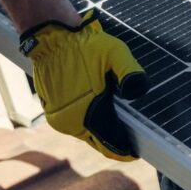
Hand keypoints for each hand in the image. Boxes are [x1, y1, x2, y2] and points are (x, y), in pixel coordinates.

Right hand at [20, 9, 148, 160]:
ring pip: (87, 133)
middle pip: (98, 141)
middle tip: (133, 138)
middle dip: (114, 140)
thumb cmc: (84, 45)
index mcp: (86, 113)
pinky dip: (89, 122)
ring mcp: (59, 117)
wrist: (51, 37)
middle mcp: (70, 121)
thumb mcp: (116, 53)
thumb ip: (130, 72)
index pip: (108, 142)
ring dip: (101, 130)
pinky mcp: (53, 111)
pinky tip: (101, 113)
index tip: (137, 152)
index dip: (124, 150)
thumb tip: (138, 91)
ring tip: (119, 126)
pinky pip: (76, 123)